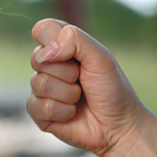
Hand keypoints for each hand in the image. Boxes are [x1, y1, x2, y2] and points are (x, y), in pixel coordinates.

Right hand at [26, 19, 156, 156]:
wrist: (119, 127)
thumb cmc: (112, 89)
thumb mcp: (101, 57)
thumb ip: (74, 40)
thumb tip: (44, 53)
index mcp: (62, 46)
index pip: (42, 29)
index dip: (54, 41)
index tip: (76, 56)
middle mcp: (48, 65)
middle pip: (37, 58)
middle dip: (67, 72)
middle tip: (82, 80)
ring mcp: (41, 89)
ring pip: (39, 83)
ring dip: (68, 94)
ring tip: (80, 98)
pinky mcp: (38, 112)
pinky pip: (37, 106)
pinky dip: (62, 112)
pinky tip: (72, 113)